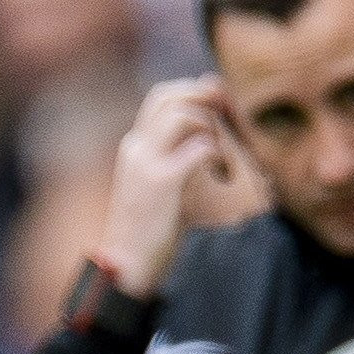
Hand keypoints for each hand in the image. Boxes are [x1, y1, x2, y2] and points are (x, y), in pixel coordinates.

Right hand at [93, 77, 240, 296]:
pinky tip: (221, 170)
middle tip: (227, 111)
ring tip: (221, 150)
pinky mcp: (160, 182)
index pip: (161, 97)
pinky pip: (197, 149)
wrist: (126, 262)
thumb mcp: (157, 186)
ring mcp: (146, 162)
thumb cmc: (148, 229)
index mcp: (136, 146)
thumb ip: (176, 159)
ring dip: (210, 124)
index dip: (192, 91)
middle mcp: (137, 147)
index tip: (219, 104)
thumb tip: (203, 138)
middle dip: (202, 94)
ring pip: (181, 114)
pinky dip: (216, 151)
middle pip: (167, 96)